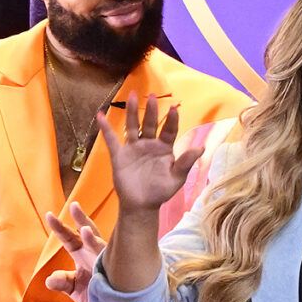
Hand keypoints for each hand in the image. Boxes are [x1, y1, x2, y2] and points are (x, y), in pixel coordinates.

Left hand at [42, 201, 106, 298]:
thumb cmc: (92, 293)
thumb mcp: (72, 289)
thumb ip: (61, 283)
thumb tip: (50, 280)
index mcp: (80, 252)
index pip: (68, 237)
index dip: (59, 227)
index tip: (49, 215)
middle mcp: (93, 251)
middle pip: (87, 231)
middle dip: (80, 219)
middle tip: (74, 205)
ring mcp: (106, 259)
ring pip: (100, 245)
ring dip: (92, 238)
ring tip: (85, 231)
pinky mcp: (116, 271)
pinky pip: (113, 262)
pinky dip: (109, 257)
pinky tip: (105, 254)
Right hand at [92, 93, 199, 213]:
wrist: (142, 206)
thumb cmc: (161, 192)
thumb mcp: (177, 178)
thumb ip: (186, 162)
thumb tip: (201, 148)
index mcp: (164, 148)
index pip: (169, 130)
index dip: (171, 120)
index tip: (174, 109)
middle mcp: (149, 144)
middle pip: (149, 123)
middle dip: (151, 110)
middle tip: (152, 95)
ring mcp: (134, 148)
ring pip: (132, 126)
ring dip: (132, 112)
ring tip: (131, 96)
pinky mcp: (119, 155)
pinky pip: (112, 140)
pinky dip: (105, 128)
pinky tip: (100, 115)